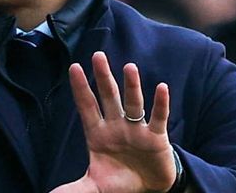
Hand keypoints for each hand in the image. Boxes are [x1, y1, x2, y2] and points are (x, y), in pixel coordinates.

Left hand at [51, 52, 176, 192]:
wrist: (147, 189)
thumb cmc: (118, 182)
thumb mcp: (94, 187)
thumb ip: (74, 190)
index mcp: (98, 134)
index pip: (87, 107)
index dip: (80, 89)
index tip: (73, 67)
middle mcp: (116, 126)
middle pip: (108, 97)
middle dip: (103, 78)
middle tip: (97, 55)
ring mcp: (136, 129)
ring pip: (133, 103)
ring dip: (132, 86)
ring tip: (129, 67)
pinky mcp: (156, 137)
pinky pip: (158, 117)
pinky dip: (160, 103)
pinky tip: (161, 87)